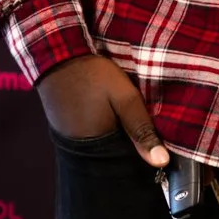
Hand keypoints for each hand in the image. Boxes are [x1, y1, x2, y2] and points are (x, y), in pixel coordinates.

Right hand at [40, 52, 169, 167]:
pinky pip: (89, 136)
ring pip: (101, 145)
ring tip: (124, 121)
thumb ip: (141, 128)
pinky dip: (101, 129)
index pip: (125, 163)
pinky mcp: (63, 128)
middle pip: (112, 155)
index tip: (155, 143)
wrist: (57, 55)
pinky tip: (107, 115)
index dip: (140, 153)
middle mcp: (80, 150)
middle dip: (127, 146)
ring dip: (114, 136)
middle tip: (141, 127)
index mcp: (97, 147)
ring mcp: (69, 139)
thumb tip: (162, 162)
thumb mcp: (124, 97)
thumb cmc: (93, 75)